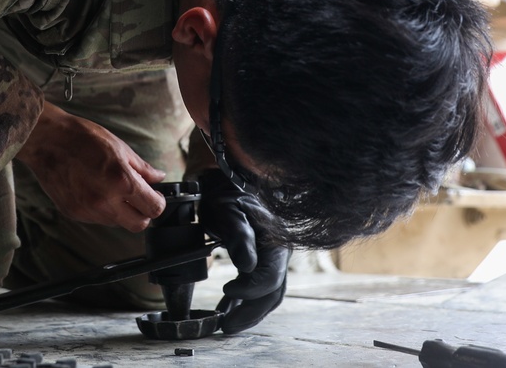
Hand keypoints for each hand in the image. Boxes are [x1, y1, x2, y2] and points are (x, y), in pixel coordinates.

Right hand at [15, 102, 166, 231]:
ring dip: (121, 211)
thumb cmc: (82, 138)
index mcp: (122, 182)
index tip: (155, 195)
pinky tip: (95, 190)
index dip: (158, 202)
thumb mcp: (119, 147)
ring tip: (112, 189)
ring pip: (117, 223)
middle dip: (143, 213)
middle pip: (138, 224)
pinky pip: (97, 219)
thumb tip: (158, 177)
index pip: (153, 208)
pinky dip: (102, 209)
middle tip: (139, 197)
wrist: (47, 140)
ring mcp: (88, 211)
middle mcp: (106, 202)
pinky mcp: (74, 213)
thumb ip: (142, 167)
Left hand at [198, 169, 291, 333]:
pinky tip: (228, 305)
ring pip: (269, 292)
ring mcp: (274, 256)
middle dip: (250, 312)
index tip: (227, 290)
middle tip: (226, 327)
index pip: (269, 278)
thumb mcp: (229, 211)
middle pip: (272, 292)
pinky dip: (246, 297)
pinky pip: (260, 284)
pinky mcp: (264, 257)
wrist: (232, 177)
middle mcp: (280, 253)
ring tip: (226, 323)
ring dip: (249, 309)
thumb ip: (239, 237)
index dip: (249, 289)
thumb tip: (247, 266)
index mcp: (275, 243)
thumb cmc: (228, 192)